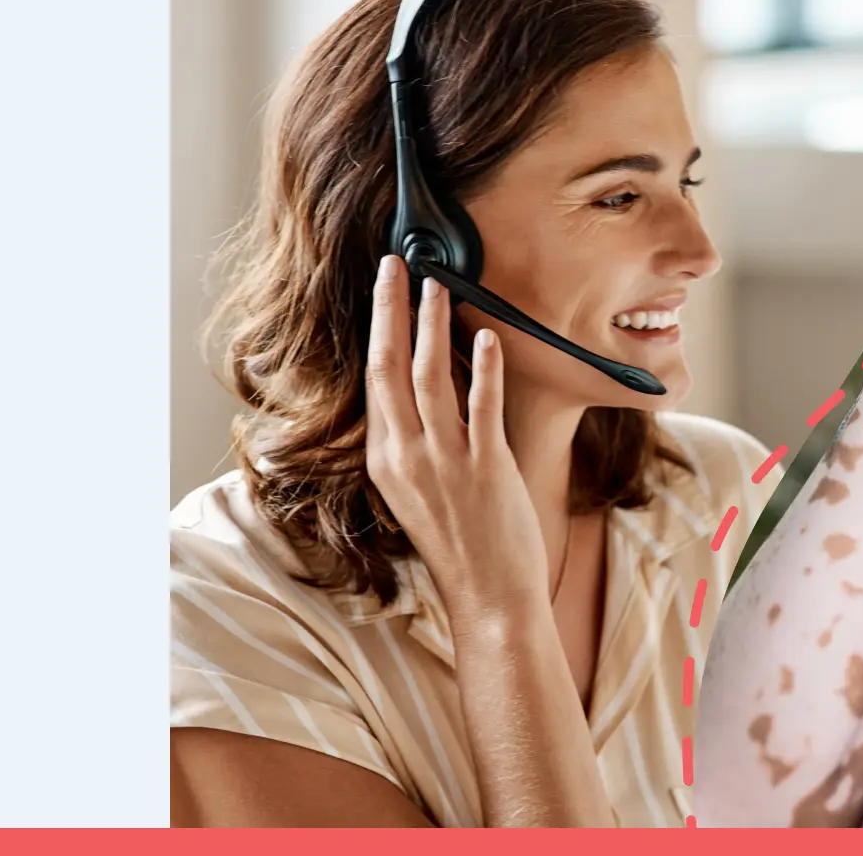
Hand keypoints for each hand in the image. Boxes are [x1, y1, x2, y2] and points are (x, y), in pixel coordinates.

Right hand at [364, 256, 552, 615]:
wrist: (488, 598)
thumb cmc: (459, 546)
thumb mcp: (417, 492)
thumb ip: (416, 442)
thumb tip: (424, 385)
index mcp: (386, 460)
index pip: (374, 379)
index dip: (379, 328)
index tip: (385, 289)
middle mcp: (406, 456)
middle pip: (389, 366)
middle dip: (391, 309)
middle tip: (396, 264)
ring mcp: (444, 461)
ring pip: (430, 376)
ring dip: (432, 325)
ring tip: (438, 284)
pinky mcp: (485, 468)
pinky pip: (481, 407)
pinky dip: (482, 369)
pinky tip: (485, 337)